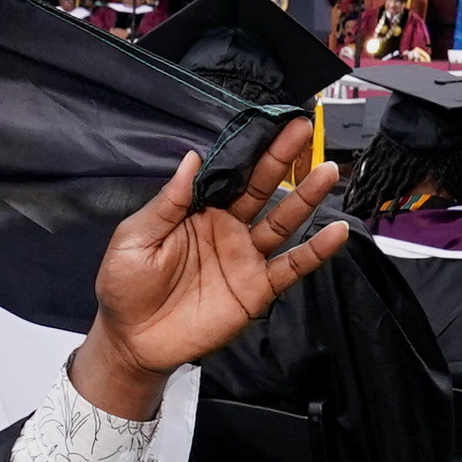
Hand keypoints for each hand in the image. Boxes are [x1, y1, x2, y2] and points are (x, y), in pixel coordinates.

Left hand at [76, 118, 349, 418]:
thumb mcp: (135, 237)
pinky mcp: (256, 289)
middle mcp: (227, 228)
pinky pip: (290, 267)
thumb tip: (194, 156)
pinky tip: (336, 231)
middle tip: (303, 128)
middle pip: (261, 188)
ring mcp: (244, 257)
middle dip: (282, 158)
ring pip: (282, 221)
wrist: (132, 339)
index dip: (248, 149)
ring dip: (306, 197)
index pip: (228, 173)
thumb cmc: (125, 285)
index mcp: (197, 211)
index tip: (269, 122)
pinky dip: (315, 251)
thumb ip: (168, 202)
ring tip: (327, 170)